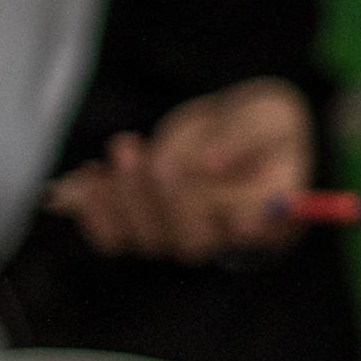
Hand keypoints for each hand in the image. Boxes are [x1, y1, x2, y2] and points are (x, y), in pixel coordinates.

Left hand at [43, 77, 311, 262]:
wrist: (231, 132)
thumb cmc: (258, 127)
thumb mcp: (266, 117)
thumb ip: (244, 137)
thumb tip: (210, 165)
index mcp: (268, 218)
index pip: (252, 233)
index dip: (240, 225)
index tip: (226, 200)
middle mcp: (223, 239)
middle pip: (191, 243)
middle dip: (169, 200)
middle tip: (159, 156)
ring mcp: (181, 237)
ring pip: (147, 239)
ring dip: (126, 195)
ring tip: (125, 146)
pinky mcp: (145, 229)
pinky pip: (112, 238)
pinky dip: (94, 208)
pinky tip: (91, 172)